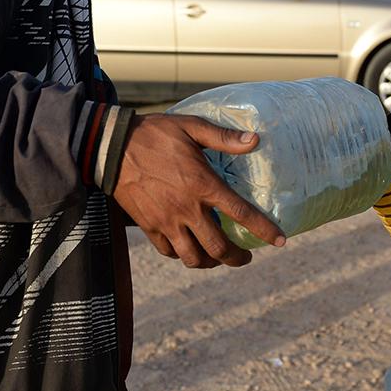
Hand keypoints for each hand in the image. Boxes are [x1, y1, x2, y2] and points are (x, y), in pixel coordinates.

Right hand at [112, 114, 285, 267]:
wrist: (109, 147)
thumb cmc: (154, 134)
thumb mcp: (191, 127)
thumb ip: (224, 137)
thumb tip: (255, 140)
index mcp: (203, 185)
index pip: (241, 213)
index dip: (264, 230)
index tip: (281, 241)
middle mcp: (187, 209)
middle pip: (218, 247)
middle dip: (238, 258)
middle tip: (247, 257)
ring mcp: (166, 221)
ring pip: (193, 257)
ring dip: (210, 263)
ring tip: (219, 259)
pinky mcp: (148, 226)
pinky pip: (169, 252)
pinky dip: (182, 256)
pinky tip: (190, 249)